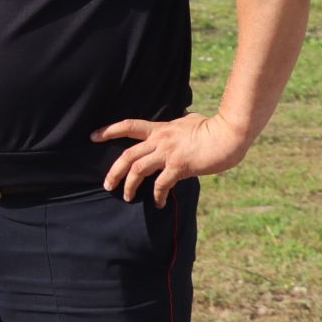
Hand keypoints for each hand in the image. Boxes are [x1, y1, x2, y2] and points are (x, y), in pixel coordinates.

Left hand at [93, 112, 250, 204]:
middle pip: (127, 155)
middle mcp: (160, 141)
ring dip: (129, 185)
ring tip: (126, 197)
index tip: (93, 136)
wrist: (229, 134)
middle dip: (114, 171)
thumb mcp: (192, 120)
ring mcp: (168, 154)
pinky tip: (158, 204)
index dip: (109, 131)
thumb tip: (185, 117)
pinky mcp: (180, 166)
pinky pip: (161, 184)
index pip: (128, 126)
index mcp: (160, 129)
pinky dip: (157, 195)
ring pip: (138, 170)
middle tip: (106, 184)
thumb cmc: (213, 128)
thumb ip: (182, 122)